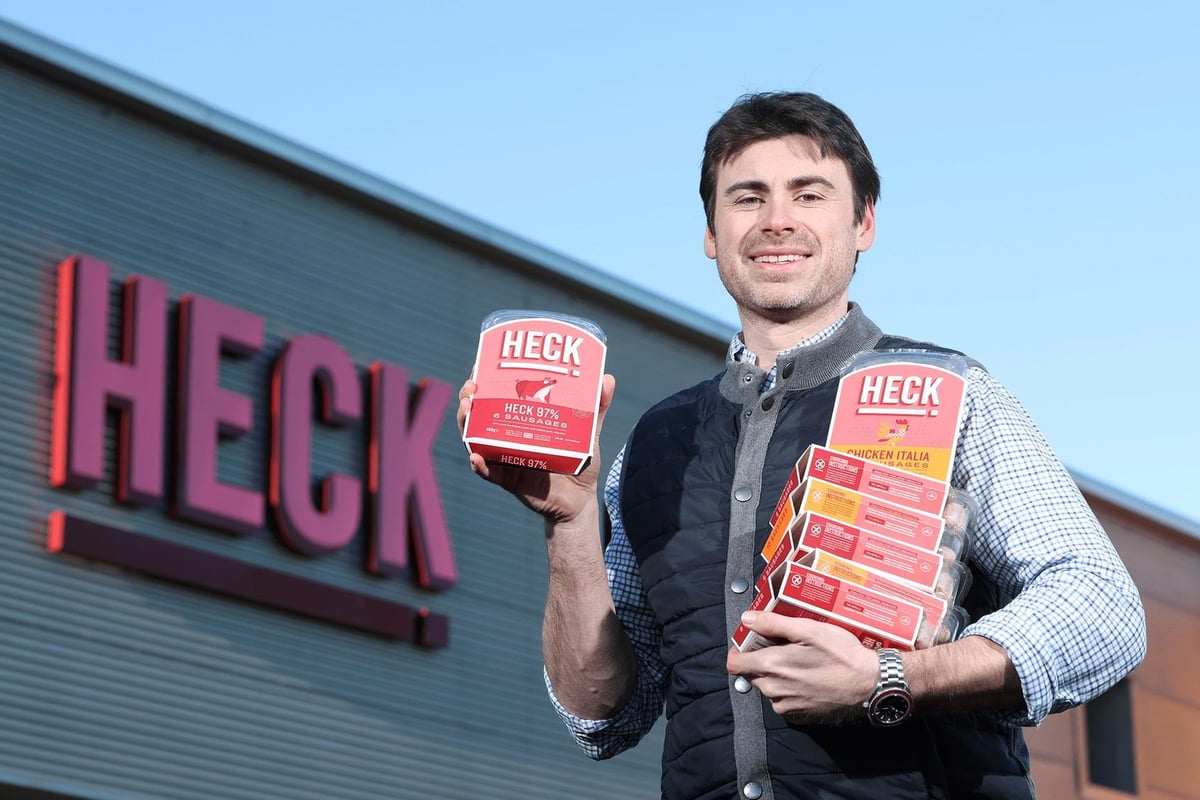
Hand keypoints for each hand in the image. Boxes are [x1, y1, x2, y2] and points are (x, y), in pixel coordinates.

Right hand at [457, 374, 616, 524]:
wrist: (581, 500)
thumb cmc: (580, 463)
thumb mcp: (589, 431)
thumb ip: (597, 408)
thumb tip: (608, 378)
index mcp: (521, 421)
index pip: (495, 396)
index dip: (482, 381)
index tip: (480, 364)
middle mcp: (507, 437)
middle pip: (477, 415)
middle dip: (469, 398)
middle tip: (472, 387)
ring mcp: (504, 458)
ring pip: (475, 439)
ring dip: (466, 423)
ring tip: (469, 408)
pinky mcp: (508, 480)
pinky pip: (489, 473)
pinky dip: (480, 465)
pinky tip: (476, 456)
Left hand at [727, 612, 878, 723]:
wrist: (868, 683)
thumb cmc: (841, 654)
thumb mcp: (808, 630)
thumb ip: (772, 624)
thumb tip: (747, 619)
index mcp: (772, 666)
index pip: (734, 664)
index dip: (738, 651)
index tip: (750, 642)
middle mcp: (773, 689)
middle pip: (751, 673)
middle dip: (761, 659)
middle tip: (783, 646)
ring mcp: (785, 704)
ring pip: (767, 686)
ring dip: (775, 674)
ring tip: (799, 660)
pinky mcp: (797, 714)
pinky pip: (782, 698)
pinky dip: (788, 687)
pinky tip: (806, 676)